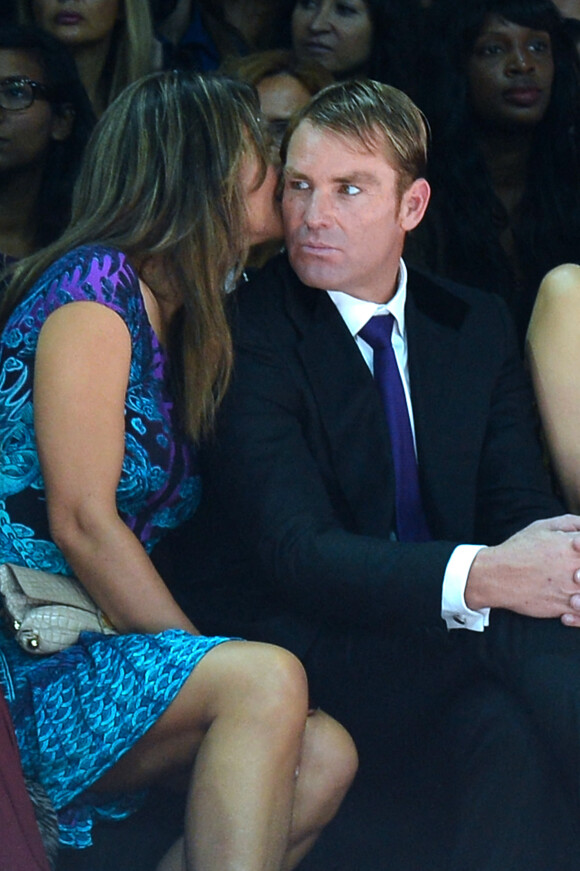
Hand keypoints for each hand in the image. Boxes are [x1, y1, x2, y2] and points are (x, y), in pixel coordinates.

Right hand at [465, 515, 579, 625]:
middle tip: (578, 572)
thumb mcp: (542, 527)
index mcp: (574, 546)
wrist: (496, 576)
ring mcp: (572, 589)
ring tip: (574, 582)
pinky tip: (573, 600)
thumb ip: (571, 523)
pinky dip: (579, 608)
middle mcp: (576, 568)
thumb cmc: (519, 549)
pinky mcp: (565, 607)